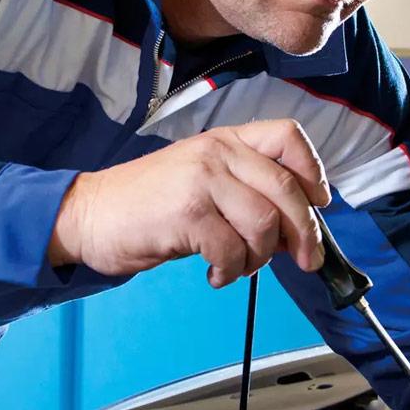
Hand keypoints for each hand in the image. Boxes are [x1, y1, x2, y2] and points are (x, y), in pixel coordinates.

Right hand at [48, 119, 329, 287]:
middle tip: (307, 260)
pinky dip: (231, 271)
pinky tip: (216, 273)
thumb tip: (298, 231)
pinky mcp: (186, 213)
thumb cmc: (154, 204)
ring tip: (240, 267)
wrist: (90, 214)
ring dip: (261, 257)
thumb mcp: (206, 181)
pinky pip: (232, 250)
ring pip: (264, 223)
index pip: (288, 136)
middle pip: (286, 189)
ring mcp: (202, 180)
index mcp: (228, 140)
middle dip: (305, 232)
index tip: (319, 203)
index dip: (313, 170)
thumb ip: (250, 194)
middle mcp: (218, 152)